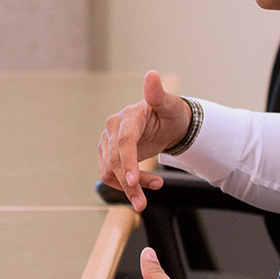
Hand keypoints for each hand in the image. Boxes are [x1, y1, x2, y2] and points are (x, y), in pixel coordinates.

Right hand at [97, 70, 192, 210]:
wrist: (168, 123)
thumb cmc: (171, 114)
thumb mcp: (171, 105)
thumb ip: (158, 94)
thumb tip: (152, 75)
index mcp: (128, 116)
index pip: (124, 142)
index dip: (128, 162)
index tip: (134, 182)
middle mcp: (113, 128)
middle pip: (114, 162)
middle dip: (130, 184)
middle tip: (144, 203)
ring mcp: (108, 142)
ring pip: (109, 171)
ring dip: (130, 187)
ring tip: (156, 186)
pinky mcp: (107, 154)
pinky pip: (111, 175)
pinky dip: (127, 185)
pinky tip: (146, 184)